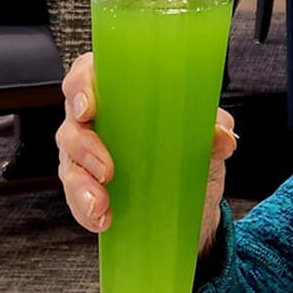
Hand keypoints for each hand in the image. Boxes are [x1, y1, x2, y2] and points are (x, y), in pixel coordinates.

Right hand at [56, 53, 235, 255]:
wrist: (195, 204)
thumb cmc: (190, 153)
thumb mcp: (207, 139)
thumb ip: (215, 129)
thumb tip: (222, 135)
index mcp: (121, 96)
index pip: (89, 75)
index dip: (81, 85)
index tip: (89, 105)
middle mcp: (98, 122)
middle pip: (72, 122)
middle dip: (83, 145)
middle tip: (107, 169)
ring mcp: (87, 156)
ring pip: (69, 163)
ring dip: (82, 184)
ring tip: (101, 202)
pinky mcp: (88, 188)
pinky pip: (76, 196)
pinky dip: (85, 209)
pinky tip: (102, 218)